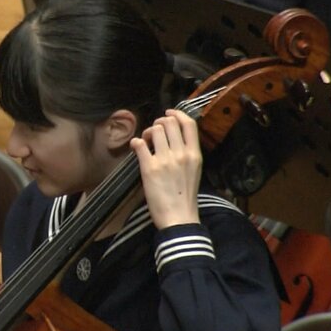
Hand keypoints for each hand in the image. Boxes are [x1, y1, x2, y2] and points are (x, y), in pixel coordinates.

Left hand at [130, 109, 201, 229]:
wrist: (179, 218)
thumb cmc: (186, 197)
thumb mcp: (195, 171)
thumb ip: (188, 153)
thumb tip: (175, 138)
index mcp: (194, 154)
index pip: (189, 124)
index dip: (177, 113)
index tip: (168, 113)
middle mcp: (181, 153)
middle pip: (169, 123)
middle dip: (159, 123)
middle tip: (155, 132)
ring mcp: (165, 160)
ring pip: (155, 130)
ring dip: (148, 132)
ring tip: (146, 142)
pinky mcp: (149, 168)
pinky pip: (140, 144)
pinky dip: (136, 142)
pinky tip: (136, 147)